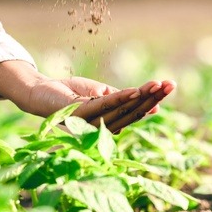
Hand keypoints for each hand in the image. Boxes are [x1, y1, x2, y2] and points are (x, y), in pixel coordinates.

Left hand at [26, 77, 174, 133]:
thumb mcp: (99, 92)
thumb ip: (120, 97)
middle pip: (133, 112)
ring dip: (142, 97)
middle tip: (171, 84)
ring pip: (122, 110)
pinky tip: (135, 91)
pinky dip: (121, 99)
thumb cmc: (69, 92)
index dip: (152, 100)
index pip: (135, 112)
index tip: (169, 87)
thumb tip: (147, 101)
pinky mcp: (79, 116)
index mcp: (108, 122)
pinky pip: (104, 106)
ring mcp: (90, 123)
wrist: (40, 91)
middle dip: (153, 98)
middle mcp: (101, 127)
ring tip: (158, 85)